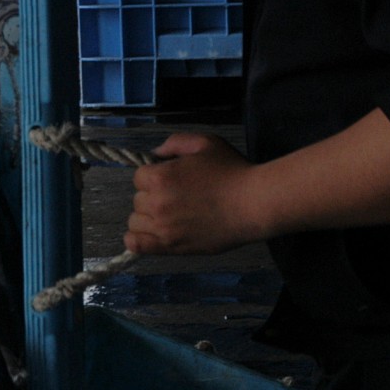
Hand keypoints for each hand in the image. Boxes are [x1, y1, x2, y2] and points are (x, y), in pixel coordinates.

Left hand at [127, 132, 264, 255]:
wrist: (254, 203)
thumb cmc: (232, 170)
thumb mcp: (204, 143)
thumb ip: (174, 143)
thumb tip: (154, 154)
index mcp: (159, 176)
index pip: (139, 176)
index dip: (155, 176)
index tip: (172, 179)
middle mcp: (156, 202)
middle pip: (138, 199)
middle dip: (153, 196)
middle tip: (178, 197)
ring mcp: (163, 227)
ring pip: (136, 222)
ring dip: (148, 217)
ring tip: (171, 216)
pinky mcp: (172, 246)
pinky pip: (137, 245)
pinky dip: (137, 241)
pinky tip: (151, 235)